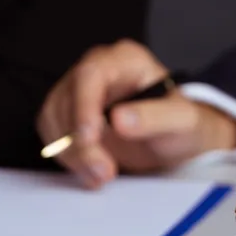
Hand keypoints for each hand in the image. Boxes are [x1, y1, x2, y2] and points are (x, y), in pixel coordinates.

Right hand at [37, 40, 235, 187]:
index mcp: (124, 59)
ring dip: (73, 153)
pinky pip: (53, 134)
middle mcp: (97, 69)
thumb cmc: (180, 124)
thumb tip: (120, 119)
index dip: (84, 106)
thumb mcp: (182, 121)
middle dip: (80, 141)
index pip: (91, 74)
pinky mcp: (68, 115)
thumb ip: (156, 117)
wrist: (173, 140)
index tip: (90, 137)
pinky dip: (68, 157)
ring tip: (101, 175)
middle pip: (68, 99)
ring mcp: (78, 91)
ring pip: (55, 119)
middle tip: (103, 171)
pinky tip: (91, 170)